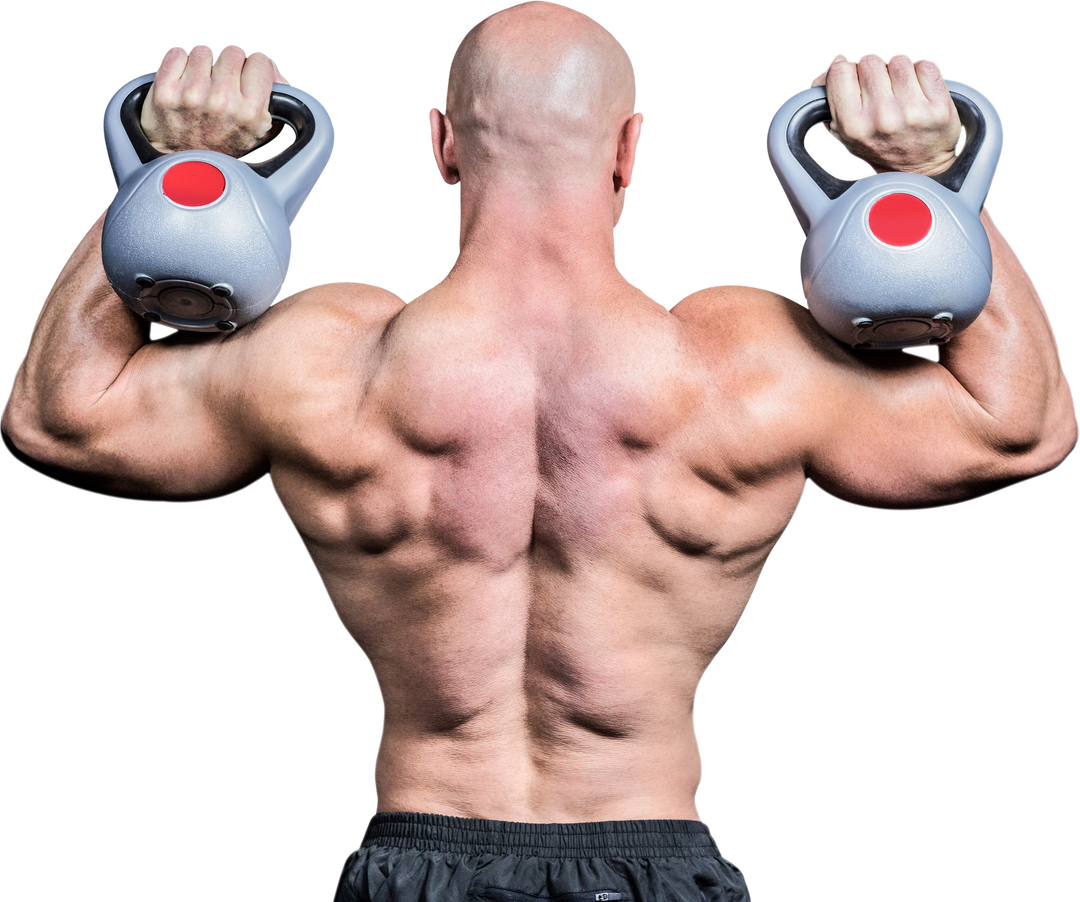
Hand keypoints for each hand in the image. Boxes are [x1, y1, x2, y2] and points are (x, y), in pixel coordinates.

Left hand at [140, 43, 290, 155]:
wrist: (184, 165)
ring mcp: (191, 94)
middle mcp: (222, 101)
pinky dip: (180, 62)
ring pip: (204, 49)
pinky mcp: (165, 91)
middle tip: (223, 80)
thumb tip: (276, 71)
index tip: (246, 74)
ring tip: (202, 84)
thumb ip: (273, 99)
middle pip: (233, 50)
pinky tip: (184, 81)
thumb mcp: (258, 130)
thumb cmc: (223, 144)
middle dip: (229, 63)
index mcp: (250, 112)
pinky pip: (177, 52)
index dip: (253, 65)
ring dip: (203, 62)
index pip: (260, 59)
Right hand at [808, 51, 962, 176]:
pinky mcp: (938, 106)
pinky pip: (926, 64)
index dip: (848, 69)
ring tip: (900, 91)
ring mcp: (911, 111)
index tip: (855, 77)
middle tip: (881, 90)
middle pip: (870, 59)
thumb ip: (833, 97)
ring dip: (899, 70)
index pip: (841, 69)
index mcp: (852, 125)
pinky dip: (922, 72)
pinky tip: (919, 90)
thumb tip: (835, 60)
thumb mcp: (845, 132)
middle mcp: (881, 117)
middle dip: (875, 70)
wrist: (920, 168)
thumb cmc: (881, 146)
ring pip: (898, 58)